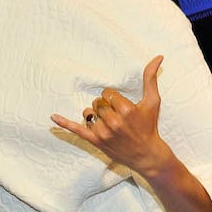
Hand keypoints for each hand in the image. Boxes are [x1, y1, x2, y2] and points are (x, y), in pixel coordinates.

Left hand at [50, 56, 172, 176]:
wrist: (146, 155)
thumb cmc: (149, 126)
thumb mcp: (153, 101)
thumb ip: (151, 78)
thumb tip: (158, 56)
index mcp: (126, 110)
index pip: (108, 94)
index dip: (114, 99)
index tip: (122, 107)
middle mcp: (114, 122)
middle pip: (97, 103)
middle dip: (105, 107)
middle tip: (117, 117)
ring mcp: (103, 133)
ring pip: (88, 114)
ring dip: (95, 116)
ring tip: (108, 123)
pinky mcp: (95, 141)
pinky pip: (76, 130)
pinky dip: (64, 123)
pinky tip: (52, 117)